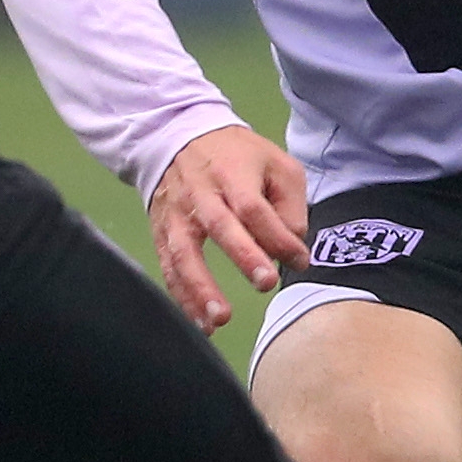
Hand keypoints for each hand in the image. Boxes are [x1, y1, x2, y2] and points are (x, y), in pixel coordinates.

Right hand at [147, 122, 307, 331]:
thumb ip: (290, 205)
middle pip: (220, 225)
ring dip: (200, 288)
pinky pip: (169, 268)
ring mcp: (177, 215)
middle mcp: (201, 195)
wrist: (177, 137)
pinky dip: (182, 297)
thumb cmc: (236, 158)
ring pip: (184, 253)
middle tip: (266, 283)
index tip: (299, 260)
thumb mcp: (276, 164)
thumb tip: (291, 247)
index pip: (254, 206)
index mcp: (232, 173)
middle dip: (244, 256)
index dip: (277, 235)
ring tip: (219, 318)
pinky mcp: (162, 233)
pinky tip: (200, 323)